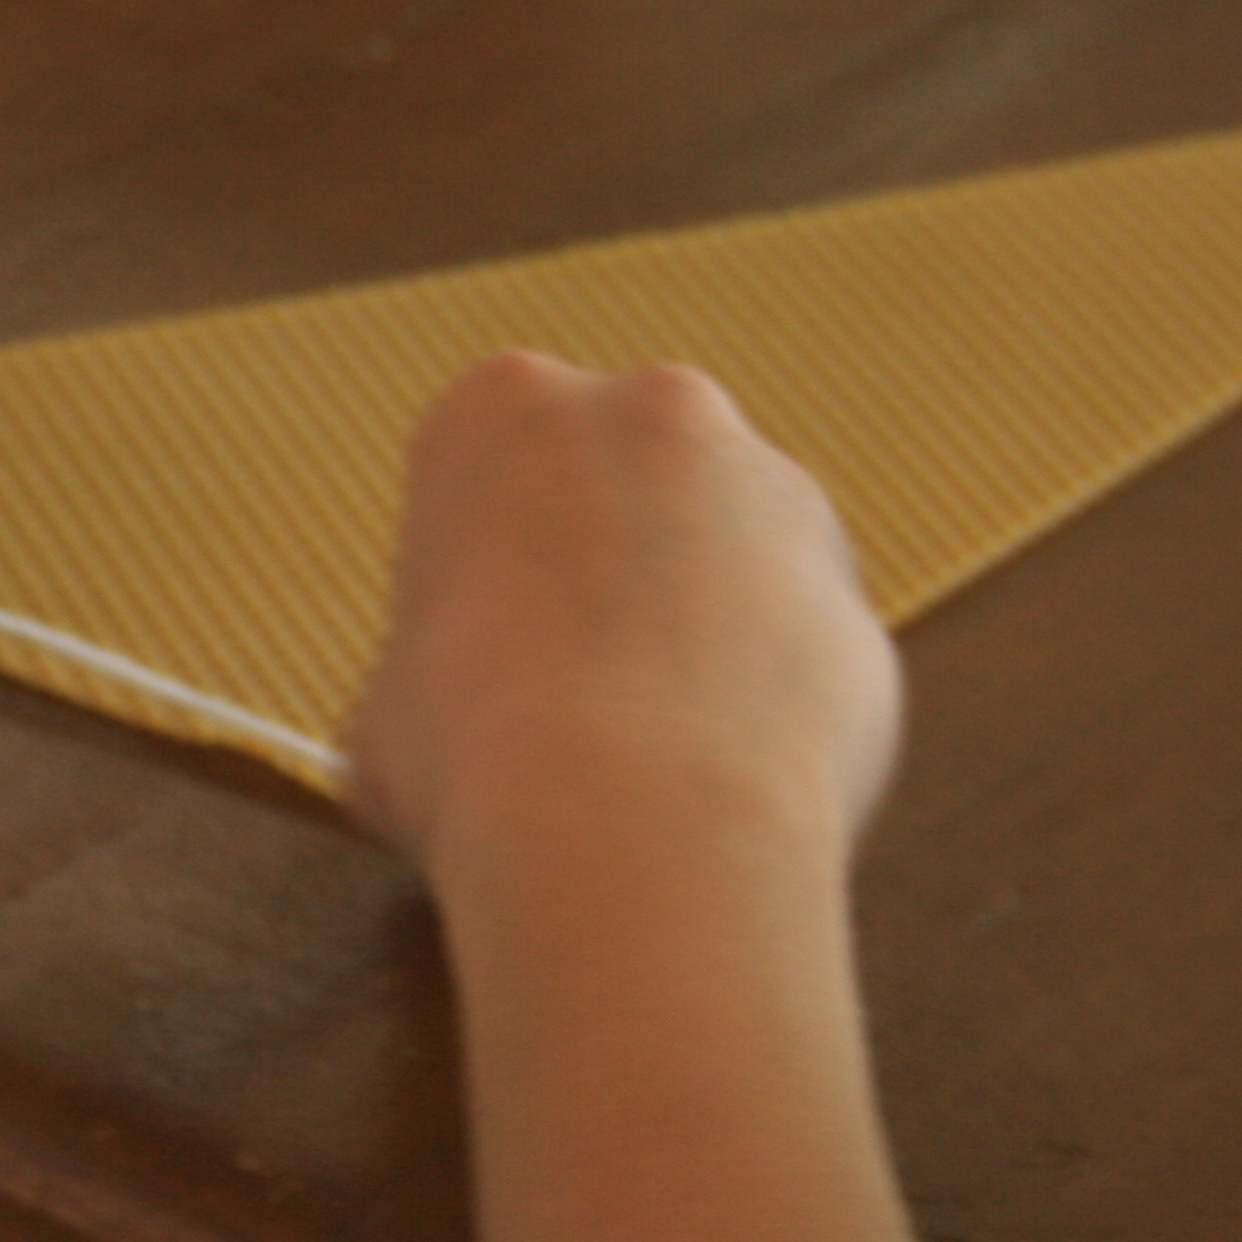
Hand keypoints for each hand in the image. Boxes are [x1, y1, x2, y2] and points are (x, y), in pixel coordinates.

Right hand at [347, 354, 899, 874]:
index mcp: (504, 408)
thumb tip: (451, 723)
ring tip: (647, 759)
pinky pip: (797, 657)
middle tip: (563, 696)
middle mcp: (651, 413)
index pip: (488, 465)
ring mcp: (773, 494)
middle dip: (607, 575)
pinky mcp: (854, 601)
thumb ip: (433, 667)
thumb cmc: (473, 759)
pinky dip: (765, 713)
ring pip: (727, 562)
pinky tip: (716, 788)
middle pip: (625, 490)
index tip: (472, 648)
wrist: (631, 832)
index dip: (481, 570)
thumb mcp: (387, 702)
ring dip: (697, 638)